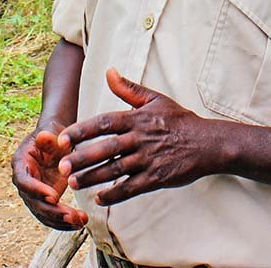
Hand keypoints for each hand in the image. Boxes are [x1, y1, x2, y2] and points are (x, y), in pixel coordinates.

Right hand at [11, 126, 88, 229]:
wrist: (56, 143)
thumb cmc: (54, 135)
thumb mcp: (52, 133)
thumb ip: (48, 137)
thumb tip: (43, 137)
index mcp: (21, 164)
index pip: (24, 182)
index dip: (37, 191)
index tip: (54, 197)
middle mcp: (24, 182)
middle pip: (34, 203)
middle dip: (53, 211)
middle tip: (71, 215)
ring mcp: (33, 194)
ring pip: (43, 214)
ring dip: (61, 221)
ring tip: (80, 221)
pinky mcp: (44, 201)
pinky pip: (52, 216)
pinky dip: (64, 222)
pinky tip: (80, 223)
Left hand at [58, 68, 226, 205]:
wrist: (208, 143)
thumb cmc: (180, 120)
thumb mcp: (155, 100)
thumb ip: (129, 89)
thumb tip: (109, 72)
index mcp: (137, 118)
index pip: (103, 123)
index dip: (81, 131)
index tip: (62, 139)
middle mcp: (140, 138)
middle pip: (105, 148)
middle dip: (82, 158)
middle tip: (62, 167)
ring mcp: (148, 159)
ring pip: (115, 169)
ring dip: (93, 177)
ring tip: (74, 184)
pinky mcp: (157, 177)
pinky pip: (131, 187)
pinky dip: (115, 193)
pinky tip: (100, 197)